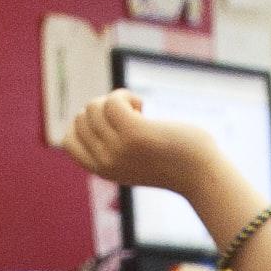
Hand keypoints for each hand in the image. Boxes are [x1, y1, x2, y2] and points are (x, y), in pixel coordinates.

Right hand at [68, 91, 218, 195]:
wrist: (202, 175)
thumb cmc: (173, 162)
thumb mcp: (134, 161)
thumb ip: (112, 146)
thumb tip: (90, 111)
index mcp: (102, 170)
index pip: (68, 141)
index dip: (85, 124)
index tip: (111, 125)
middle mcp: (105, 162)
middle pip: (81, 118)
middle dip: (102, 108)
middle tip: (129, 117)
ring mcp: (117, 149)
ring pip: (94, 107)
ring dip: (115, 99)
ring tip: (138, 111)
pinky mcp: (134, 134)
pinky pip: (112, 101)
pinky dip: (125, 95)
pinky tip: (142, 106)